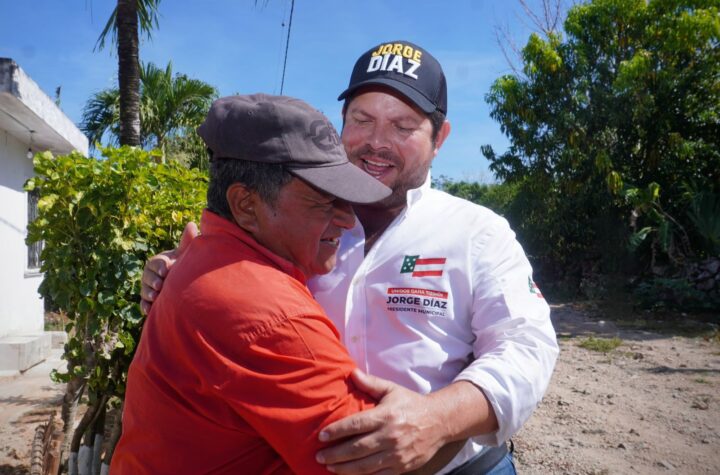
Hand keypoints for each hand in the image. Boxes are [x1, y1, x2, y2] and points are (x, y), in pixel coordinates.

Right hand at [140, 221, 197, 314]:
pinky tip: (149, 310)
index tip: (167, 269)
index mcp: (158, 262)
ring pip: (145, 290)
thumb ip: (187, 241)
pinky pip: (144, 304)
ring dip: (148, 294)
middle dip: (153, 280)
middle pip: (147, 277)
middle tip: (160, 285)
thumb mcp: (186, 253)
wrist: (184, 281)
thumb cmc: (184, 264)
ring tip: (155, 297)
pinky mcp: (149, 300)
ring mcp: (149, 287)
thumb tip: (191, 224)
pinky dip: (145, 307)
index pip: (156, 262)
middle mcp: (151, 274)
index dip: (160, 266)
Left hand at [316, 370, 446, 473]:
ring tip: (329, 466)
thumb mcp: (392, 390)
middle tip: (319, 456)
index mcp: (386, 416)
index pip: (356, 425)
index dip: (337, 431)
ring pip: (365, 465)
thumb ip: (370, 383)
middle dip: (335, 454)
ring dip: (344, 468)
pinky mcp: (402, 467)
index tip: (322, 436)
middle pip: (357, 448)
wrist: (439, 422)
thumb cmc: (411, 404)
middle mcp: (390, 436)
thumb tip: (351, 372)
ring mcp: (396, 454)